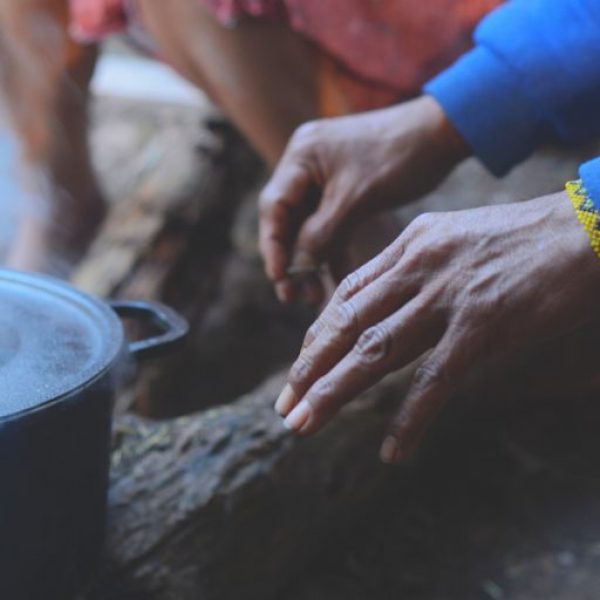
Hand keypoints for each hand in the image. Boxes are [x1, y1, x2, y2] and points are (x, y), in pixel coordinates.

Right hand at [259, 95, 468, 303]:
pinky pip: (331, 226)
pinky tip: (337, 280)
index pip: (274, 206)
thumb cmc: (399, 156)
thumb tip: (296, 270)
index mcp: (301, 156)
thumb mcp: (356, 198)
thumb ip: (322, 234)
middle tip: (291, 297)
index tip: (278, 278)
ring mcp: (325, 179)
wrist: (442, 134)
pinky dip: (333, 251)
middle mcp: (306, 166)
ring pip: (308, 228)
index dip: (273, 245)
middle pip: (287, 220)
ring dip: (311, 261)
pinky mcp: (345, 191)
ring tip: (313, 297)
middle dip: (290, 260)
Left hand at [273, 192, 599, 462]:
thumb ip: (417, 265)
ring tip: (303, 425)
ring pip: (374, 351)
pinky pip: (434, 381)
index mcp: (411, 243)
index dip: (318, 334)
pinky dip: (410, 419)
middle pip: (347, 324)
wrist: (586, 226)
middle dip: (309, 368)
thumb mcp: (455, 238)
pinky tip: (393, 452)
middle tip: (283, 405)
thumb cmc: (524, 236)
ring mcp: (448, 297)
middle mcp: (419, 266)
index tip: (302, 365)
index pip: (347, 294)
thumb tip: (388, 301)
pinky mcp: (483, 327)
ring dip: (334, 393)